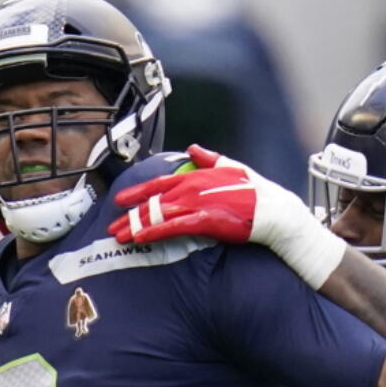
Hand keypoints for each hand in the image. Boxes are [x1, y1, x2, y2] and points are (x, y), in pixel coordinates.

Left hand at [109, 144, 344, 287]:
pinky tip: (140, 238)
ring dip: (136, 226)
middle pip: (153, 201)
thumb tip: (194, 148)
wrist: (274, 210)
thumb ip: (209, 159)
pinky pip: (172, 227)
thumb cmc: (255, 192)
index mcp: (197, 176)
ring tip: (118, 237)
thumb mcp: (231, 167)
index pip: (160, 184)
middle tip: (111, 226)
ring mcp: (197, 204)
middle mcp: (192, 188)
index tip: (121, 200)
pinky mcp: (205, 220)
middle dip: (130, 215)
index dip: (138, 192)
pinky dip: (154, 232)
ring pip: (158, 214)